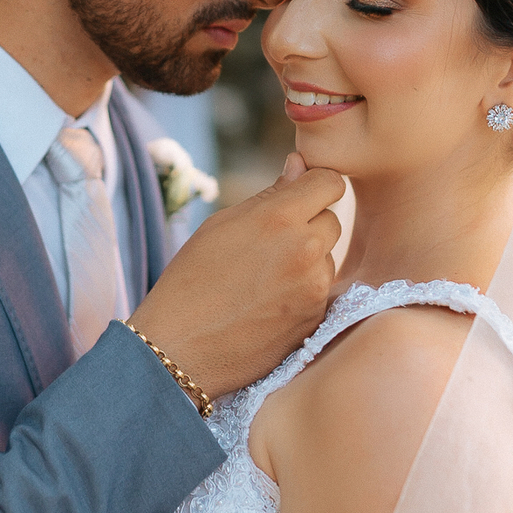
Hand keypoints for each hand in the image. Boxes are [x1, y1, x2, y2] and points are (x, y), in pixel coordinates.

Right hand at [129, 153, 343, 398]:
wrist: (180, 348)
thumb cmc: (191, 280)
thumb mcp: (221, 226)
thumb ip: (269, 194)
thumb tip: (300, 164)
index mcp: (278, 218)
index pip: (330, 182)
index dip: (315, 186)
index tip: (299, 197)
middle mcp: (304, 249)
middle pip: (332, 219)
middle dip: (309, 224)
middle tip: (269, 245)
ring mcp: (314, 287)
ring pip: (327, 257)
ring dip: (307, 260)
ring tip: (263, 279)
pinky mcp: (316, 318)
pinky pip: (321, 290)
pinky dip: (303, 292)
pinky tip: (268, 303)